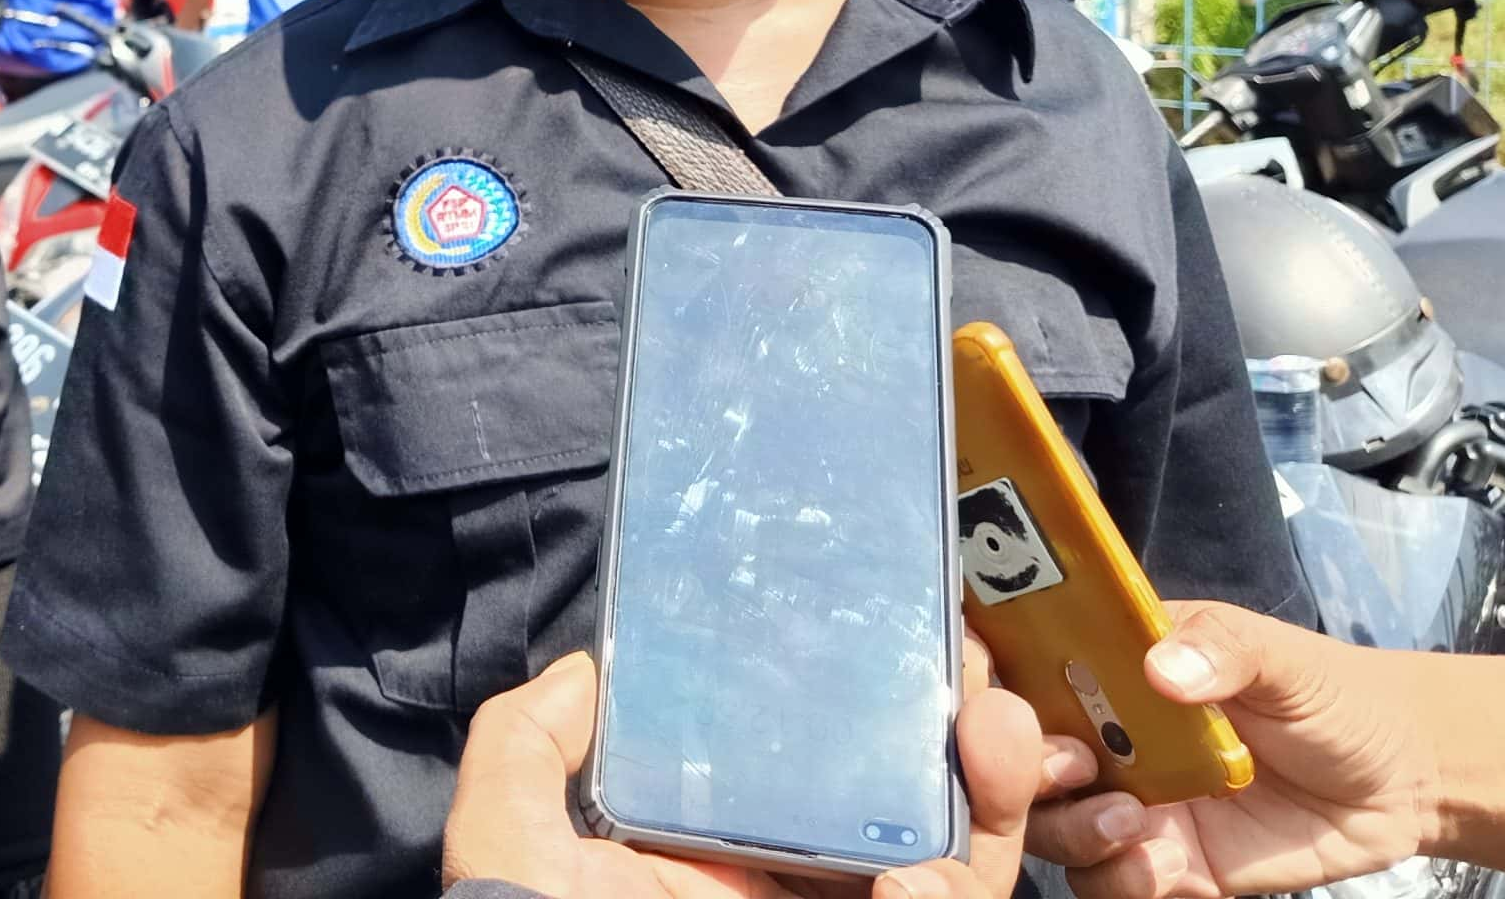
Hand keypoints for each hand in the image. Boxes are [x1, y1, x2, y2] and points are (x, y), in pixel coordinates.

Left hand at [441, 649, 1057, 898]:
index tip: (882, 632)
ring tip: (990, 717)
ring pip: (954, 847)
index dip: (854, 693)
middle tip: (960, 658)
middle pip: (902, 791)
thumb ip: (525, 745)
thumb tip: (586, 671)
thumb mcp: (512, 841)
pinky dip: (966, 872)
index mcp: (720, 852)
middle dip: (948, 718)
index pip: (806, 759)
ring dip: (991, 776)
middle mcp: (798, 887)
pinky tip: (933, 845)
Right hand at [1024, 602, 1432, 898]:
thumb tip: (1164, 668)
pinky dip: (1130, 887)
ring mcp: (1129, 805)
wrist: (1398, 783)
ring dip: (1079, 838)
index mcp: (1111, 668)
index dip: (992, 692)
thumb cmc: (1330, 695)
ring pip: (1051, 832)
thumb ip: (1228, 648)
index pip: (1018, 669)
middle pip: (1016, 761)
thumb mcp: (1283, 657)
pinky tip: (1182, 874)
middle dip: (1028, 778)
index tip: (1004, 710)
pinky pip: (1109, 887)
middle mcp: (1103, 736)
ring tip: (1142, 832)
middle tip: (1085, 776)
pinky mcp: (1166, 867)